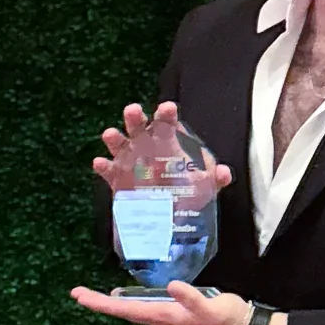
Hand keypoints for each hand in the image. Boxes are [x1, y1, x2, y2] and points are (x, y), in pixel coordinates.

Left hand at [70, 280, 251, 324]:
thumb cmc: (223, 316)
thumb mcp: (210, 306)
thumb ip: (192, 298)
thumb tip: (173, 286)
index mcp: (163, 315)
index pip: (126, 309)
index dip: (103, 303)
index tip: (82, 297)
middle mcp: (158, 318)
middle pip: (122, 310)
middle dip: (99, 303)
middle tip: (76, 293)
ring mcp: (162, 316)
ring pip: (129, 310)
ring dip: (109, 304)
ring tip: (89, 296)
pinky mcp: (168, 312)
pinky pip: (140, 307)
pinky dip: (125, 301)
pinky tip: (119, 296)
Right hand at [92, 100, 234, 192]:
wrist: (167, 216)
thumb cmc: (187, 193)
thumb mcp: (205, 186)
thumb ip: (215, 178)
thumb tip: (225, 174)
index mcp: (167, 142)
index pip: (166, 123)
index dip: (166, 114)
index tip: (168, 108)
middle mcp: (146, 147)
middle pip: (138, 127)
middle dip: (135, 118)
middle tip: (132, 111)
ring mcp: (130, 163)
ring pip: (119, 145)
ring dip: (115, 138)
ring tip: (110, 134)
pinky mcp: (118, 181)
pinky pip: (109, 172)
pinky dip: (103, 167)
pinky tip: (100, 163)